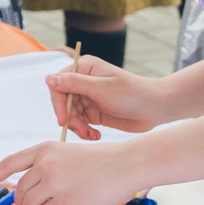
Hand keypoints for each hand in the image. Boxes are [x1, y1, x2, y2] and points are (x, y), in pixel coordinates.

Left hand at [0, 139, 150, 204]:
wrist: (127, 164)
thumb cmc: (103, 160)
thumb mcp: (68, 153)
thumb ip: (48, 166)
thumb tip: (32, 189)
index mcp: (45, 149)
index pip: (10, 163)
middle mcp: (45, 164)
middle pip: (19, 189)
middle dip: (17, 202)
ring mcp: (54, 183)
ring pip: (29, 204)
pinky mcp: (65, 201)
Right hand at [48, 56, 176, 139]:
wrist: (155, 109)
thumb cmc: (131, 93)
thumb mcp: (101, 89)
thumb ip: (74, 84)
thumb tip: (48, 78)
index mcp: (84, 68)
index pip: (58, 85)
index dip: (58, 103)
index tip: (64, 120)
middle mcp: (83, 81)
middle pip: (63, 103)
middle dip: (70, 119)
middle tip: (82, 131)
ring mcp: (88, 97)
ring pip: (71, 115)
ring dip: (78, 128)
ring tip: (91, 136)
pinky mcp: (94, 112)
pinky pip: (81, 123)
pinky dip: (85, 132)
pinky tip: (95, 136)